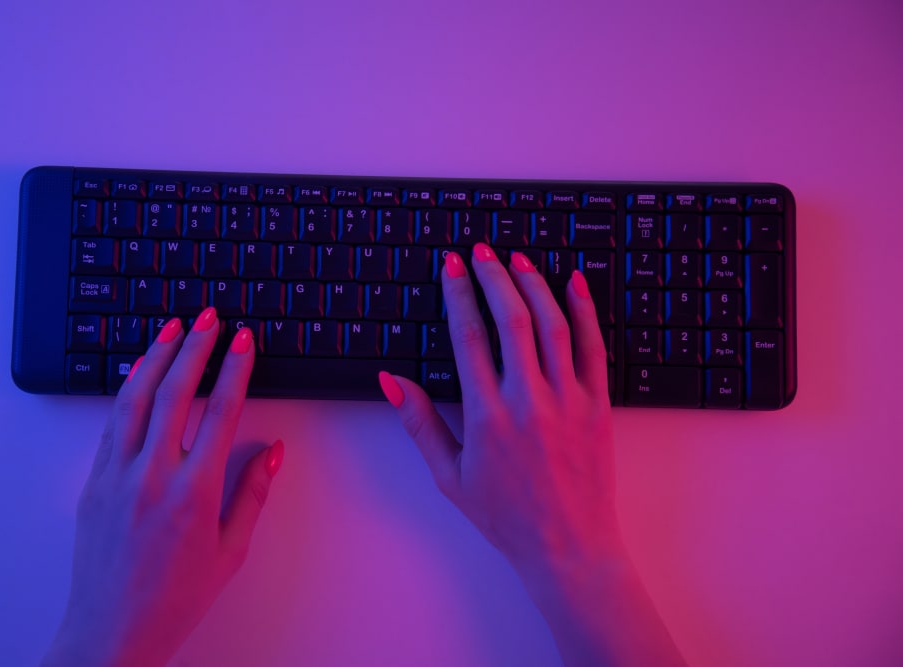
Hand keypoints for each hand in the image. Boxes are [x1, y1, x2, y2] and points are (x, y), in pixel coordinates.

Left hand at [43, 309, 282, 666]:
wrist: (111, 631)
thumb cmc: (174, 599)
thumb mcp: (230, 551)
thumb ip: (252, 495)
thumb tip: (273, 453)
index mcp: (193, 494)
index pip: (220, 412)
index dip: (235, 370)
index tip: (244, 342)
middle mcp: (151, 477)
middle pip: (175, 392)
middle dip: (196, 347)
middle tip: (210, 317)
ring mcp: (116, 477)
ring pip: (135, 399)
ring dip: (156, 356)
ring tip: (173, 328)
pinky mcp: (93, 483)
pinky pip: (112, 422)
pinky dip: (128, 389)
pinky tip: (139, 371)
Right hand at [380, 245, 684, 665]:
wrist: (568, 546)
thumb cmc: (506, 516)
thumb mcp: (450, 476)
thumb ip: (420, 423)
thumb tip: (391, 381)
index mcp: (488, 416)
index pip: (469, 337)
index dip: (458, 294)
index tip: (451, 266)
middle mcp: (529, 400)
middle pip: (511, 319)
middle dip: (493, 277)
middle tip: (481, 252)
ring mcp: (568, 400)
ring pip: (552, 325)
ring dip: (533, 285)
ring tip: (518, 259)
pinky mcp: (598, 405)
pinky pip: (593, 346)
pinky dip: (585, 310)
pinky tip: (573, 283)